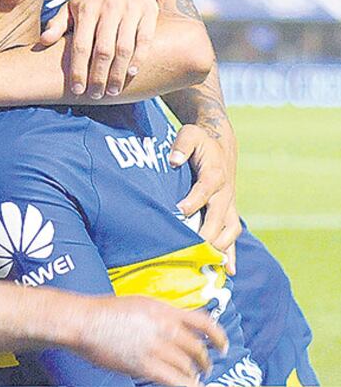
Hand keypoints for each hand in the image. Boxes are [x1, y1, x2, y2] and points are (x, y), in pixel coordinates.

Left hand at [41, 0, 157, 99]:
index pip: (81, 45)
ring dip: (118, 72)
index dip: (78, 69)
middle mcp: (109, 9)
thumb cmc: (91, 0)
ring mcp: (130, 10)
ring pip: (124, 47)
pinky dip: (139, 58)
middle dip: (99, 76)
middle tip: (96, 95)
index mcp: (87, 10)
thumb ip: (57, 24)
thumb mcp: (70, 8)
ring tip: (112, 91)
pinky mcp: (148, 12)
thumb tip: (43, 41)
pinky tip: (131, 73)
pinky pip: (144, 39)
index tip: (77, 90)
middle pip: (103, 50)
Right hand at [75, 296, 225, 386]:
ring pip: (189, 367)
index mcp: (164, 309)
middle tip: (204, 367)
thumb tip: (177, 326)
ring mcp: (156, 347)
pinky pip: (177, 380)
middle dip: (205, 361)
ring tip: (192, 378)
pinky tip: (188, 385)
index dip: (219, 336)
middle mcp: (165, 327)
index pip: (203, 322)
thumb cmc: (104, 311)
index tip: (223, 346)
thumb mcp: (139, 303)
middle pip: (198, 349)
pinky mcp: (146, 365)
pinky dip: (187, 385)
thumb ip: (161, 314)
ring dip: (193, 375)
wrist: (83, 321)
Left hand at [171, 123, 240, 273]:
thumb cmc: (200, 140)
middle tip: (194, 250)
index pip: (205, 189)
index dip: (194, 201)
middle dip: (207, 233)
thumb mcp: (190, 134)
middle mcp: (225, 193)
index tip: (180, 211)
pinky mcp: (228, 213)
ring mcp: (229, 205)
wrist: (221, 144)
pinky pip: (232, 235)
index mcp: (214, 174)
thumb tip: (173, 159)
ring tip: (210, 265)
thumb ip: (182, 146)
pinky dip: (232, 253)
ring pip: (229, 230)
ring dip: (222, 247)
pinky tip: (228, 271)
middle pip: (219, 217)